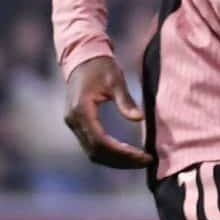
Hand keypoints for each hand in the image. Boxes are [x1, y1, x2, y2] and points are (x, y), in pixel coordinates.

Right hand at [62, 54, 150, 169]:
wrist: (82, 58)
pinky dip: (109, 153)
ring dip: (115, 160)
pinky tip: (127, 153)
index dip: (122, 153)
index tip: (143, 156)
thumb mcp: (116, 80)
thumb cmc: (101, 67)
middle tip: (146, 161)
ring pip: (92, 152)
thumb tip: (139, 119)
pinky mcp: (78, 123)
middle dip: (121, 160)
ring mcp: (73, 124)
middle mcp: (74, 121)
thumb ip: (125, 101)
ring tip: (139, 161)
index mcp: (81, 111)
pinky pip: (92, 145)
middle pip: (96, 152)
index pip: (100, 142)